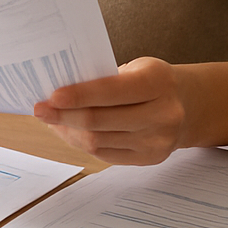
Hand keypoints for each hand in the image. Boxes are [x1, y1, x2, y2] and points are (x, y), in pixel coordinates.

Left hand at [32, 56, 190, 165]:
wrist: (188, 106)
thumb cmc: (152, 82)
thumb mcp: (136, 68)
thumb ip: (104, 79)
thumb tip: (58, 93)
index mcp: (158, 82)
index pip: (111, 91)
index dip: (78, 95)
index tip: (51, 95)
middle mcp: (163, 114)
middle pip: (100, 121)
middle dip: (64, 116)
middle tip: (39, 110)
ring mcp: (158, 141)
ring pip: (98, 141)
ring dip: (68, 131)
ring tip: (52, 121)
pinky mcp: (150, 159)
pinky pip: (104, 154)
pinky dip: (82, 144)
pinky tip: (70, 132)